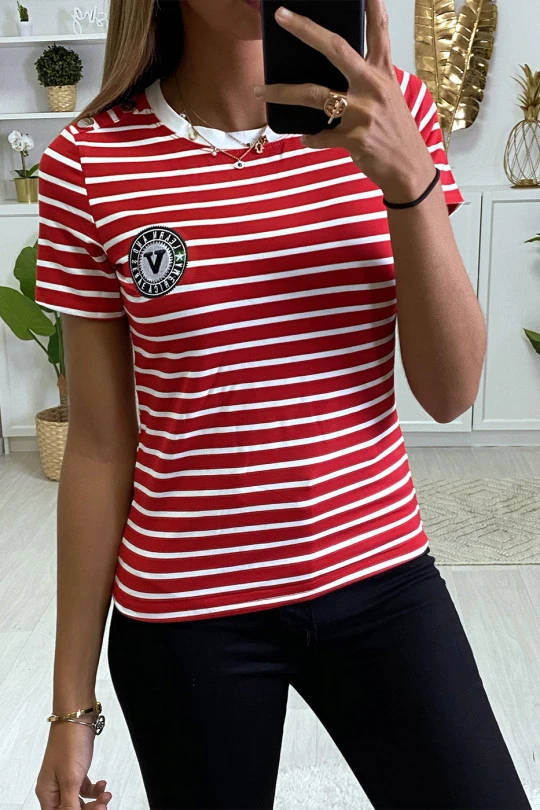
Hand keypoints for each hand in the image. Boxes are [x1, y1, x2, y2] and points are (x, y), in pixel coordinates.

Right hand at [35, 722, 111, 808]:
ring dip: (94, 801)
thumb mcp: (71, 778)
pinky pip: (84, 788)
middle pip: (70, 809)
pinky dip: (94, 790)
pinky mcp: (75, 770)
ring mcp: (65, 777)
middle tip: (102, 806)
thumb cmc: (69, 741)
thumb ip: (70, 803)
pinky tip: (101, 785)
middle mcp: (54, 787)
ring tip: (105, 795)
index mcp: (47, 792)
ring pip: (79, 800)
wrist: (78, 715)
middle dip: (88, 809)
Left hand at [255, 0, 435, 202]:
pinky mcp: (354, 139)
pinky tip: (306, 137)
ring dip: (282, 92)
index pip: (378, 29)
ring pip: (314, 94)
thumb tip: (331, 67)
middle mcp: (373, 87)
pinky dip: (309, 138)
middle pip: (335, 49)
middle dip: (305, 30)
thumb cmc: (394, 131)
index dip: (370, 4)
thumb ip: (365, 78)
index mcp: (383, 72)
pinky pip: (319, 136)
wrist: (408, 169)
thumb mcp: (388, 96)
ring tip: (260, 91)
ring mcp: (363, 113)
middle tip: (281, 16)